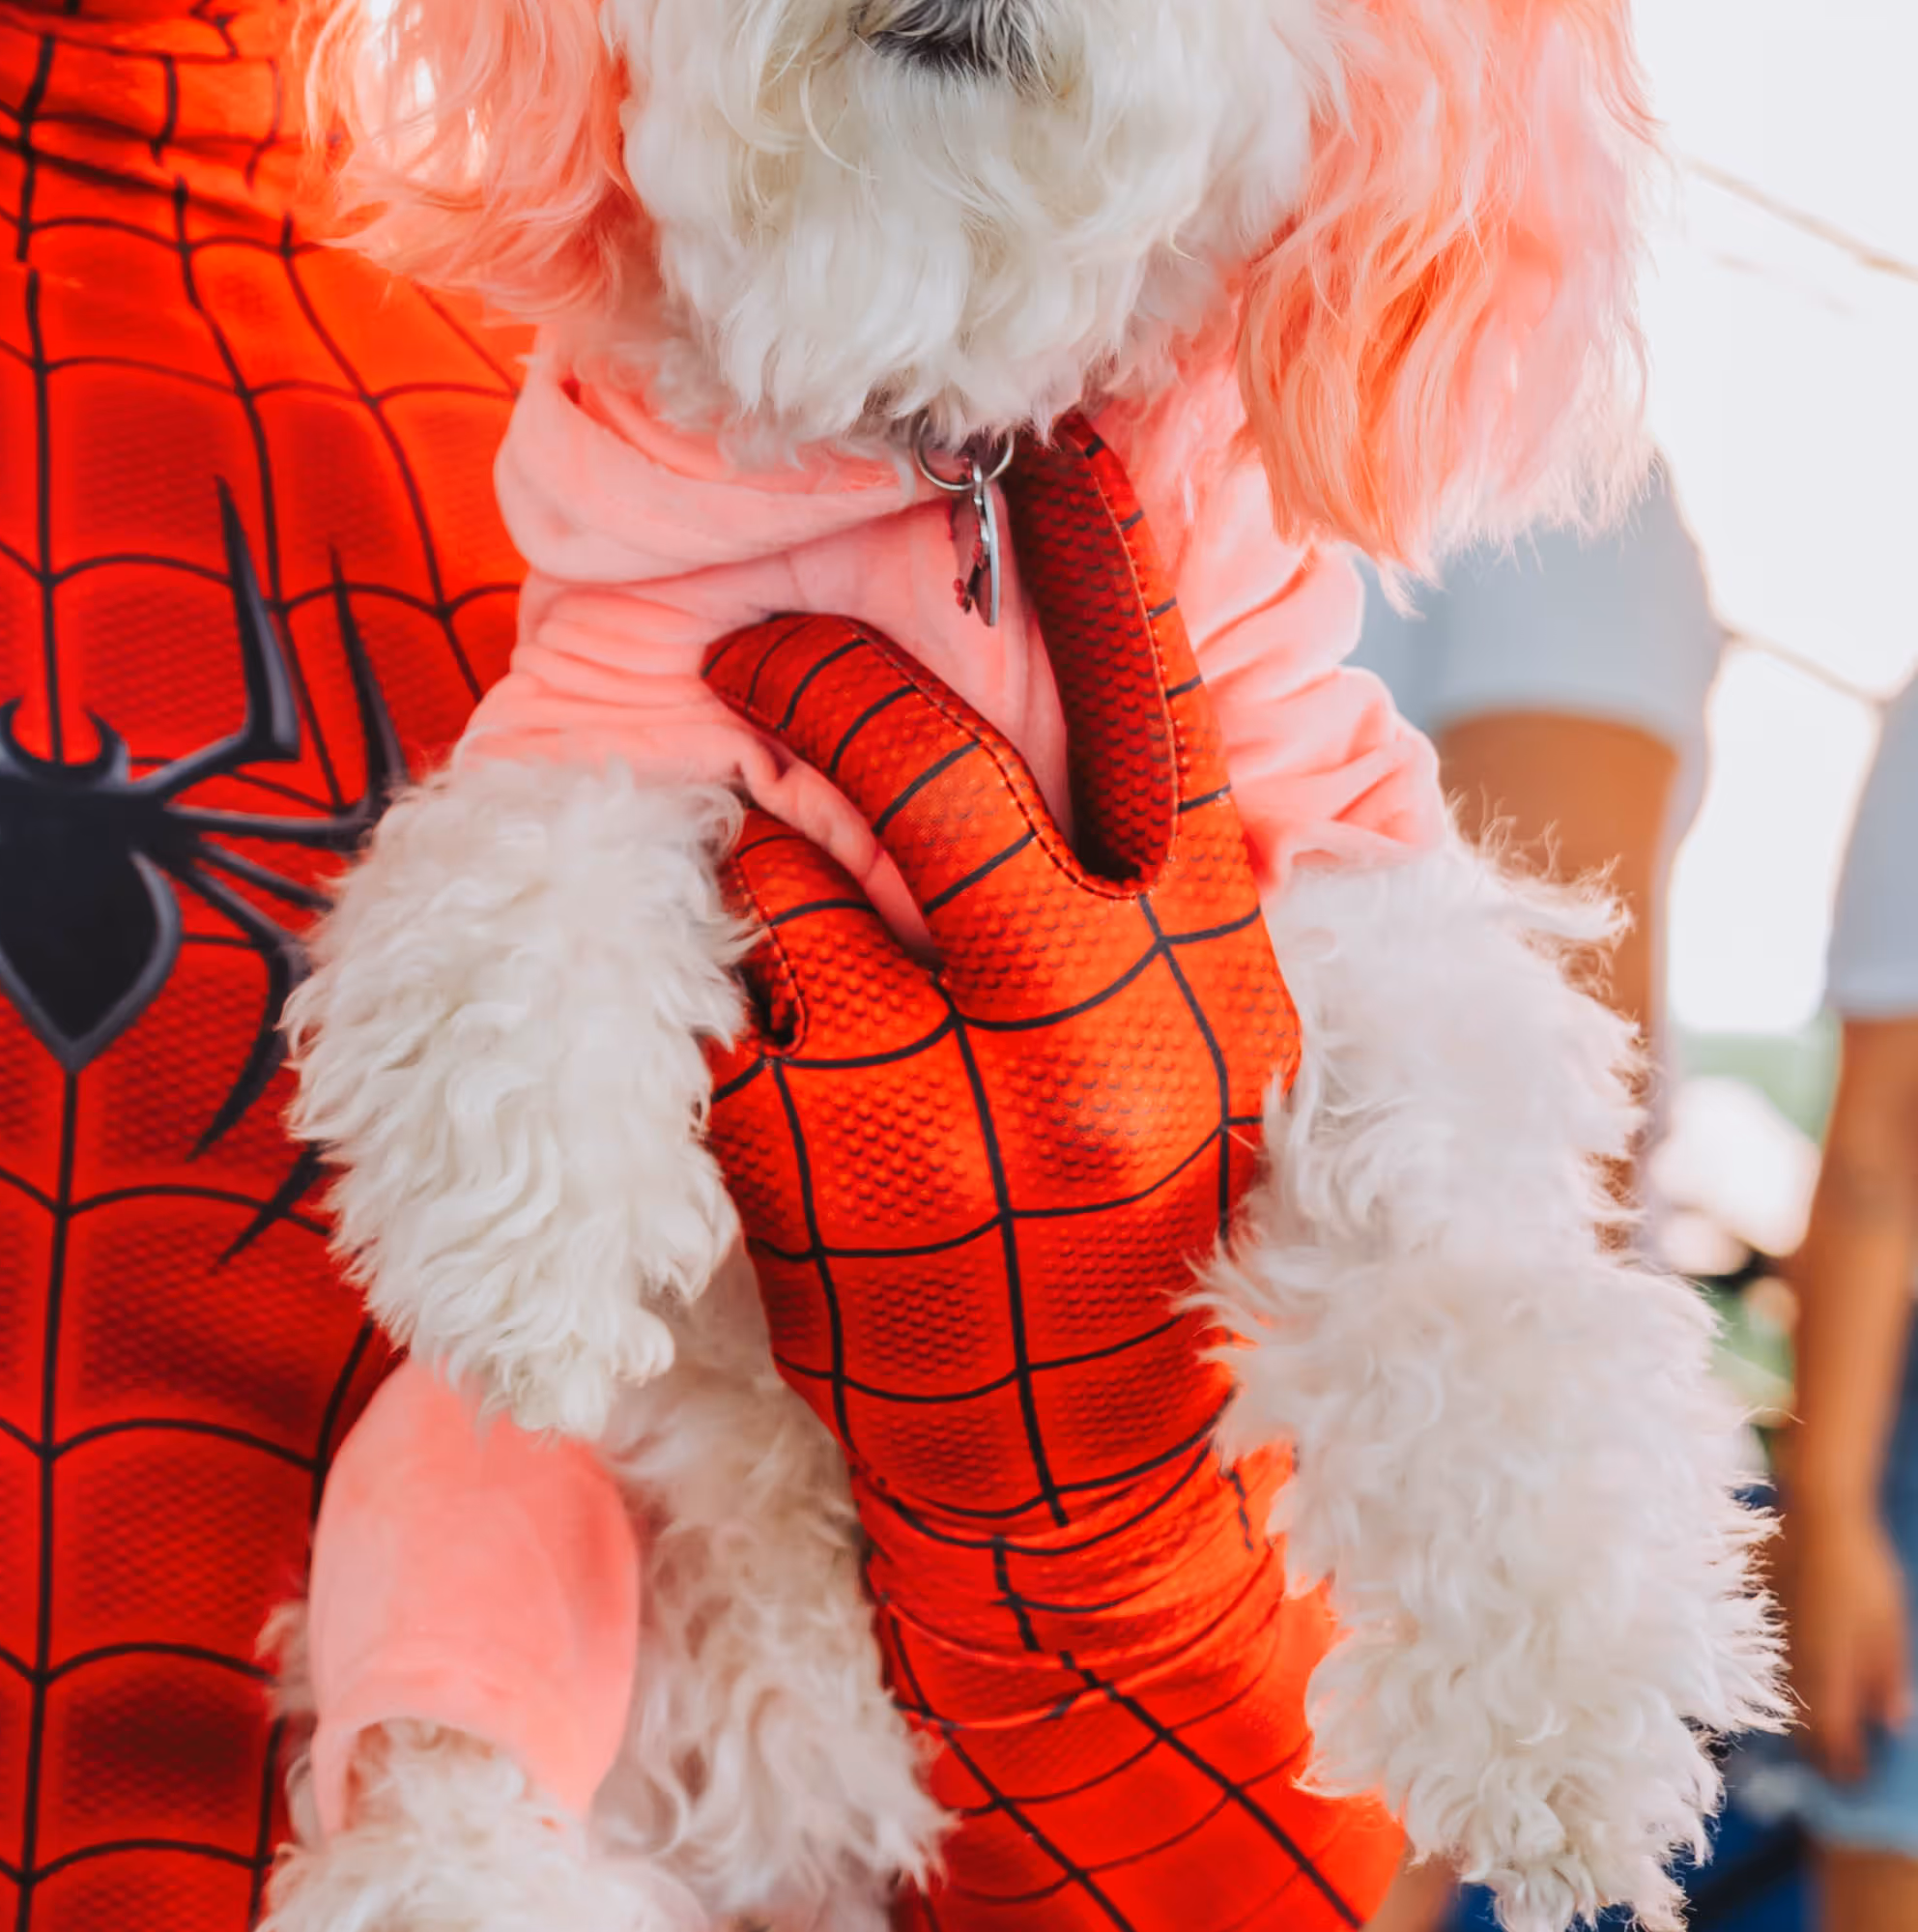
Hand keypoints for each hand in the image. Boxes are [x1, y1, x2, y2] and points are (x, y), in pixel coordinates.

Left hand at [696, 415, 1297, 1543]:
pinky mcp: (806, 1170)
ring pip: (783, 883)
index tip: (1048, 451)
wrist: (1080, 1481)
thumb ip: (1154, 894)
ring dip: (752, 860)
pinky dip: (711, 996)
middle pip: (922, 769)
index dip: (1093, 564)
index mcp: (1205, 957)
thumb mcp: (1219, 1049)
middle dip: (817, 681)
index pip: (1152, 710)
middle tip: (750, 653)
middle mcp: (1085, 1013)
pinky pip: (716, 1013)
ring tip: (761, 877)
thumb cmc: (1149, 1233)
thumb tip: (1075, 706)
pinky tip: (737, 1015)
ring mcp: (936, 1095)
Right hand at [1775, 1492, 1911, 1780]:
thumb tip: (1894, 1724)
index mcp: (1832, 1677)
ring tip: (1825, 1743)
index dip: (1846, 1767)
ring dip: (1807, 1730)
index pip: (1835, 1741)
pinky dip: (1795, 1697)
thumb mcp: (1891, 1629)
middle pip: (1806, 1732)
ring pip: (1790, 1707)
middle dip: (1823, 1756)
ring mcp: (1778, 1653)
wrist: (1817, 1521)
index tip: (1858, 1784)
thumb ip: (1889, 1679)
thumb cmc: (1864, 1574)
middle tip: (1841, 1772)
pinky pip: (1780, 1680)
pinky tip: (1807, 1696)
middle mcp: (1799, 1672)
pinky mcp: (1767, 1635)